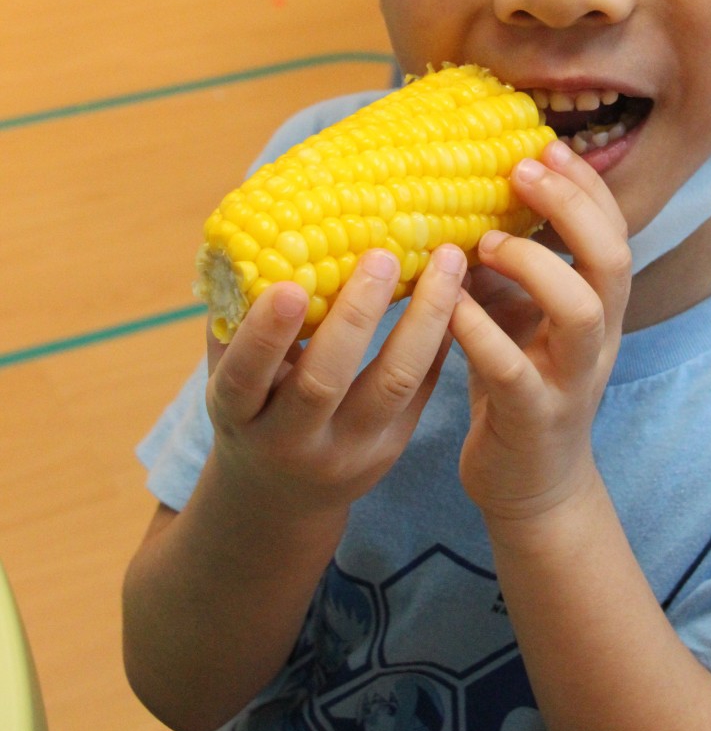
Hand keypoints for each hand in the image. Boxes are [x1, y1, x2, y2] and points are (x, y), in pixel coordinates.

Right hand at [205, 244, 462, 519]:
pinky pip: (421, 387)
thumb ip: (237, 317)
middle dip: (356, 316)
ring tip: (446, 260)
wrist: (280, 495)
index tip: (290, 287)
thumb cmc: (252, 405)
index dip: (266, 335)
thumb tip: (249, 235)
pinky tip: (459, 288)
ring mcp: (348, 450)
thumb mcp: (231, 371)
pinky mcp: (391, 447)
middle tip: (382, 254)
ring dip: (424, 317)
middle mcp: (292, 440)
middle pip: (326, 383)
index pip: (246, 377)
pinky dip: (440, 335)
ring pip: (394, 384)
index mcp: (239, 414)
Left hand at [450, 139, 631, 527]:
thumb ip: (505, 265)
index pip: (613, 230)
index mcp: (597, 305)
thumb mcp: (518, 315)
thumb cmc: (519, 384)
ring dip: (534, 264)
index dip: (587, 186)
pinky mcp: (534, 417)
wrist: (533, 487)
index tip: (548, 147)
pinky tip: (451, 306)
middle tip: (522, 171)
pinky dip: (482, 332)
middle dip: (572, 207)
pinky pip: (514, 369)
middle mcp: (596, 337)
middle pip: (612, 259)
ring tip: (484, 242)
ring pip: (580, 310)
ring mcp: (571, 379)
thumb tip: (463, 195)